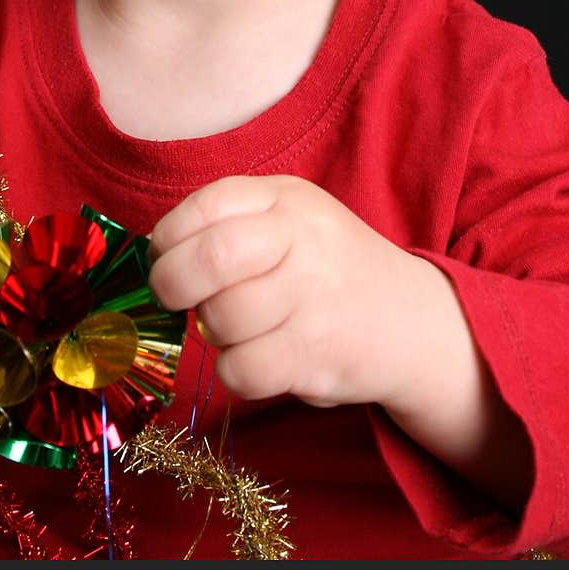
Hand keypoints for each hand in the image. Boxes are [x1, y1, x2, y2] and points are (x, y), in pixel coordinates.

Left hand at [148, 175, 429, 409]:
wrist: (412, 322)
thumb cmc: (328, 268)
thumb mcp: (290, 218)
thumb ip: (230, 221)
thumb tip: (155, 253)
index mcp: (287, 198)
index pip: (207, 205)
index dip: (168, 236)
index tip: (164, 257)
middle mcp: (303, 240)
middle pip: (209, 259)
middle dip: (172, 283)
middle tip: (175, 297)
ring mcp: (314, 298)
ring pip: (220, 320)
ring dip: (212, 332)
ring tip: (239, 327)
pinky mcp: (317, 354)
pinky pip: (241, 370)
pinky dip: (234, 371)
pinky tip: (258, 358)